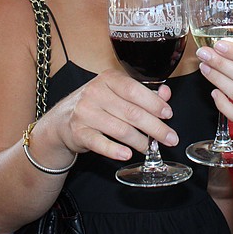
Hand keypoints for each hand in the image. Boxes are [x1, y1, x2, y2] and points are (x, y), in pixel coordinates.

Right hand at [46, 68, 178, 161]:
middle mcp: (95, 92)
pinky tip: (128, 154)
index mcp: (108, 78)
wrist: (62, 120)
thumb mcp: (117, 93)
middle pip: (131, 112)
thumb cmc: (96, 104)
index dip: (154, 103)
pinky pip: (100, 143)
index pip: (134, 90)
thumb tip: (166, 94)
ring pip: (120, 129)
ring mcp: (85, 112)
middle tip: (170, 138)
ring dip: (140, 141)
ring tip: (150, 148)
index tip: (168, 114)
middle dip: (155, 127)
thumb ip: (143, 93)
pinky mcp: (78, 132)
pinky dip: (115, 150)